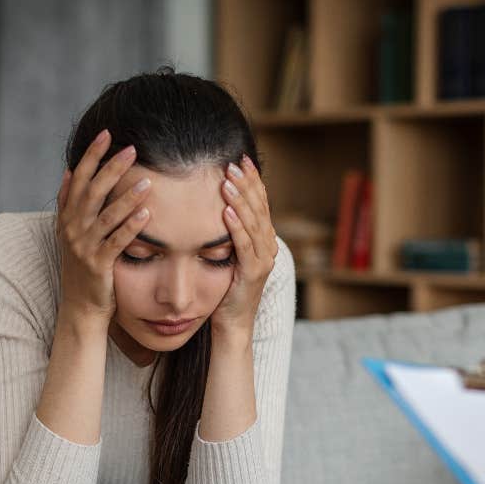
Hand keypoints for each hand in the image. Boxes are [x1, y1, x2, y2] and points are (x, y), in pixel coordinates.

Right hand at [55, 129, 151, 323]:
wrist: (80, 306)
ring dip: (127, 197)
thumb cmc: (83, 267)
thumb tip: (69, 171)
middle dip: (111, 168)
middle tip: (132, 149)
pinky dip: (131, 227)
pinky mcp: (99, 265)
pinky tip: (147, 214)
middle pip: (92, 191)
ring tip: (148, 181)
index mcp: (66, 217)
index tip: (107, 134)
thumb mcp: (71, 232)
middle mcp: (72, 229)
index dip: (91, 155)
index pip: (78, 178)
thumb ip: (70, 203)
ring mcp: (84, 247)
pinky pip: (117, 242)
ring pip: (107, 215)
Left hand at [212, 155, 277, 335]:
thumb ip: (229, 234)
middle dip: (247, 184)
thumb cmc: (225, 291)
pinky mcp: (252, 274)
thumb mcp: (228, 256)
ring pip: (253, 224)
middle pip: (259, 209)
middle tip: (233, 163)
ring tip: (227, 181)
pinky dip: (236, 227)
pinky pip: (244, 246)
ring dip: (240, 201)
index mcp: (264, 241)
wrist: (232, 324)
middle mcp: (268, 248)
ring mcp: (263, 261)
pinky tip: (227, 211)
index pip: (260, 204)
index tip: (240, 159)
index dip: (252, 181)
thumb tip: (216, 205)